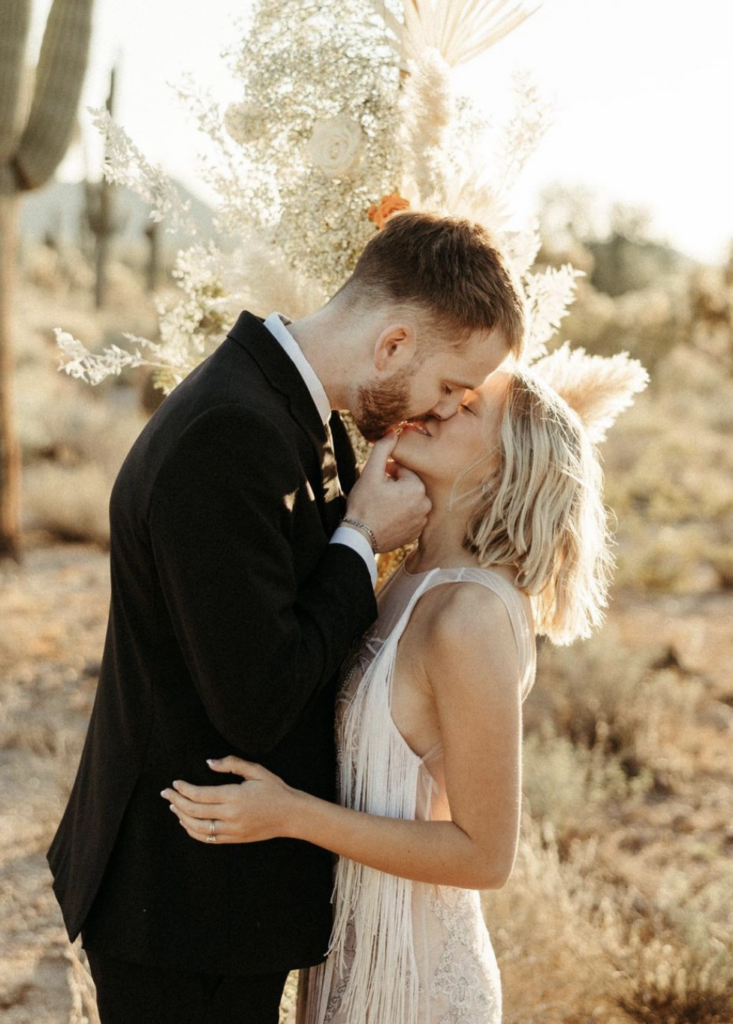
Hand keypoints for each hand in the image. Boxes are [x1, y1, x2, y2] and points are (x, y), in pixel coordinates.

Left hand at [161, 757, 297, 843]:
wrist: (291, 815)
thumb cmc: (275, 789)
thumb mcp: (256, 770)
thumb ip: (232, 764)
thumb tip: (209, 763)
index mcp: (235, 796)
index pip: (200, 795)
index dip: (184, 789)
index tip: (175, 783)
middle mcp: (230, 816)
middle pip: (195, 811)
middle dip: (177, 801)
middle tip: (166, 793)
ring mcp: (231, 830)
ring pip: (197, 827)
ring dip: (182, 817)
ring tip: (173, 806)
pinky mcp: (234, 839)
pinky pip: (207, 838)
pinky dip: (193, 831)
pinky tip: (186, 822)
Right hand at [345, 434, 430, 551]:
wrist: (360, 537)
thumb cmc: (364, 504)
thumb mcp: (370, 473)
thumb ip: (383, 449)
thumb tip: (394, 432)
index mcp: (417, 488)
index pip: (404, 471)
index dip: (388, 472)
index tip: (377, 480)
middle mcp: (426, 504)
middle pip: (408, 485)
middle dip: (394, 485)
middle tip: (377, 492)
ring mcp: (422, 521)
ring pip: (409, 500)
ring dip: (398, 499)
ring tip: (381, 505)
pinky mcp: (417, 533)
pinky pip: (410, 516)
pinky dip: (401, 514)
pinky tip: (386, 517)